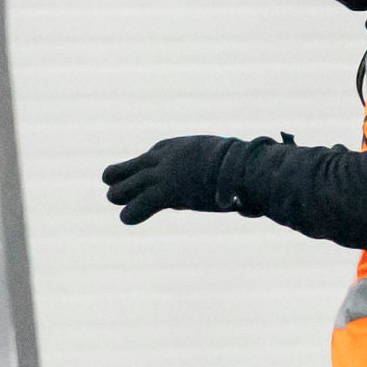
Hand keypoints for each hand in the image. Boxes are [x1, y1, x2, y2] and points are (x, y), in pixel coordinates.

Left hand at [102, 135, 239, 224]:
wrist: (245, 164)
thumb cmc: (240, 165)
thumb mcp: (218, 162)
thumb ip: (210, 174)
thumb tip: (229, 197)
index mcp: (173, 147)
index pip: (146, 160)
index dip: (146, 177)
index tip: (159, 188)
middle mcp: (162, 158)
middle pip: (124, 170)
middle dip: (122, 185)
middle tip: (127, 198)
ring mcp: (162, 174)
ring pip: (121, 189)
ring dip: (122, 200)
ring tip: (129, 211)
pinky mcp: (166, 190)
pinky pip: (138, 206)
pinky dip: (132, 214)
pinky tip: (129, 219)